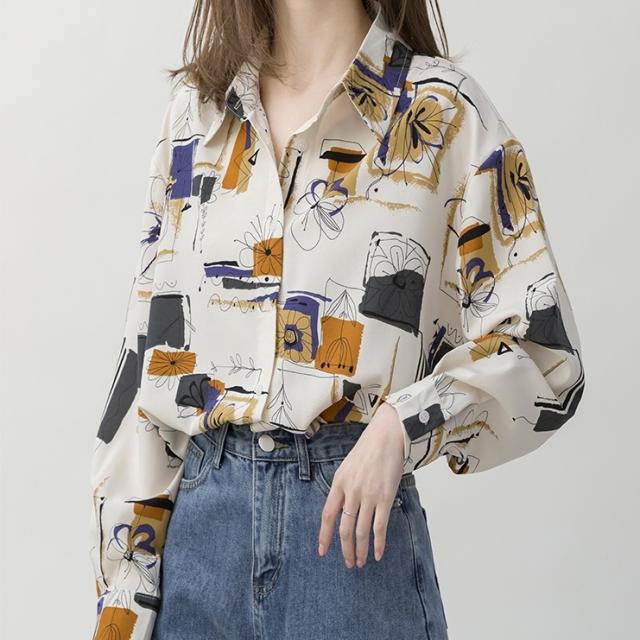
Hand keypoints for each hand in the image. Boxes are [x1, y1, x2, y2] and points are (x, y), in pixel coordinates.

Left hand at [317, 402, 405, 567]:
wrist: (387, 435)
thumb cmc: (369, 449)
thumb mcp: (347, 467)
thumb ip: (344, 488)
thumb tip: (343, 510)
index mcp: (339, 483)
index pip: (327, 515)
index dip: (324, 536)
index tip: (323, 551)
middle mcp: (351, 491)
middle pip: (344, 528)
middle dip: (345, 549)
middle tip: (348, 563)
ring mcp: (368, 495)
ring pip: (361, 531)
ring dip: (360, 550)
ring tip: (360, 562)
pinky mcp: (385, 497)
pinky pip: (380, 526)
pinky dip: (378, 543)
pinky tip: (377, 554)